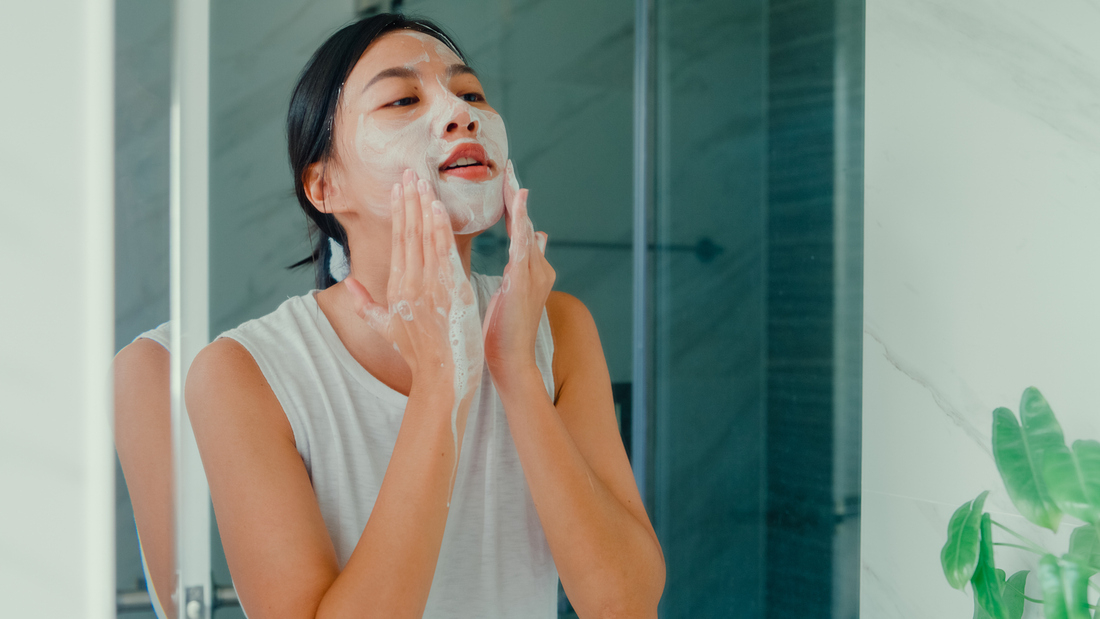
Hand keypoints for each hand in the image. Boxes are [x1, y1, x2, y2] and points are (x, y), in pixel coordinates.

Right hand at [345, 169, 483, 403]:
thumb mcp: (384, 329)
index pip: (398, 241)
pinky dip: (441, 229)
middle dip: (409, 200)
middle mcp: (410, 284)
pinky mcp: (451, 292)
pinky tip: (438, 208)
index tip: (399, 187)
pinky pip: (445, 253)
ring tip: (423, 181)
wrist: (441, 377)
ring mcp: (430, 287)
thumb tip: (345, 284)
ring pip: (426, 238)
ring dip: (425, 206)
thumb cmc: (417, 355)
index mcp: (397, 289)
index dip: (399, 211)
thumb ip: (363, 304)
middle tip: (410, 171)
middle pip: (409, 233)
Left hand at [483, 160, 553, 381]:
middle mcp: (537, 269)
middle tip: (510, 169)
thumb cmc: (503, 332)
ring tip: (514, 179)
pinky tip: (520, 203)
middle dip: (517, 197)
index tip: (508, 182)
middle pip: (526, 225)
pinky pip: (523, 245)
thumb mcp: (513, 292)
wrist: (510, 361)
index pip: (521, 231)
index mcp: (530, 271)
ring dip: (519, 204)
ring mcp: (533, 274)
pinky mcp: (524, 281)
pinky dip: (522, 222)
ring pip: (526, 231)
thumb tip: (541, 236)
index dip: (515, 207)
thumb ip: (526, 264)